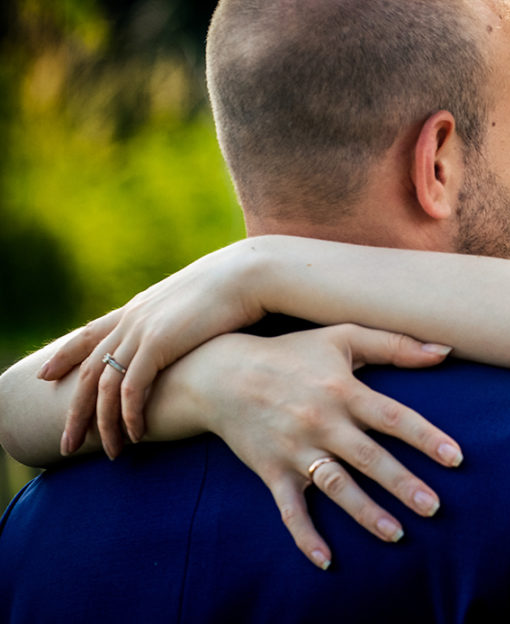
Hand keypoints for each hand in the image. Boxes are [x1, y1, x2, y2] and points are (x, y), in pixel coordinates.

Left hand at [37, 242, 266, 456]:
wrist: (247, 274)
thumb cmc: (234, 288)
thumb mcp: (196, 302)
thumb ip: (181, 318)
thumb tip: (187, 331)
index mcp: (138, 308)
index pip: (89, 334)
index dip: (64, 355)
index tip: (45, 375)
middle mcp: (131, 320)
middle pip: (88, 370)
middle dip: (74, 410)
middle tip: (67, 442)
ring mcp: (141, 332)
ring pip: (104, 386)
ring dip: (103, 423)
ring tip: (109, 452)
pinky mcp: (158, 344)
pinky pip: (132, 388)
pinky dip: (130, 415)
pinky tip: (136, 435)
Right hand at [156, 324, 460, 568]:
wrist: (221, 374)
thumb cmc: (291, 352)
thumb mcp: (342, 337)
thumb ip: (395, 345)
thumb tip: (445, 351)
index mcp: (344, 390)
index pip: (394, 417)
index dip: (426, 438)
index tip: (455, 458)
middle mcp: (322, 422)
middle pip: (369, 458)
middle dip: (403, 484)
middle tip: (433, 507)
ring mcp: (296, 449)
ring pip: (336, 486)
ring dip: (366, 513)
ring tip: (396, 534)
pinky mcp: (271, 471)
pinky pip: (290, 509)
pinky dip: (306, 536)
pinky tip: (327, 560)